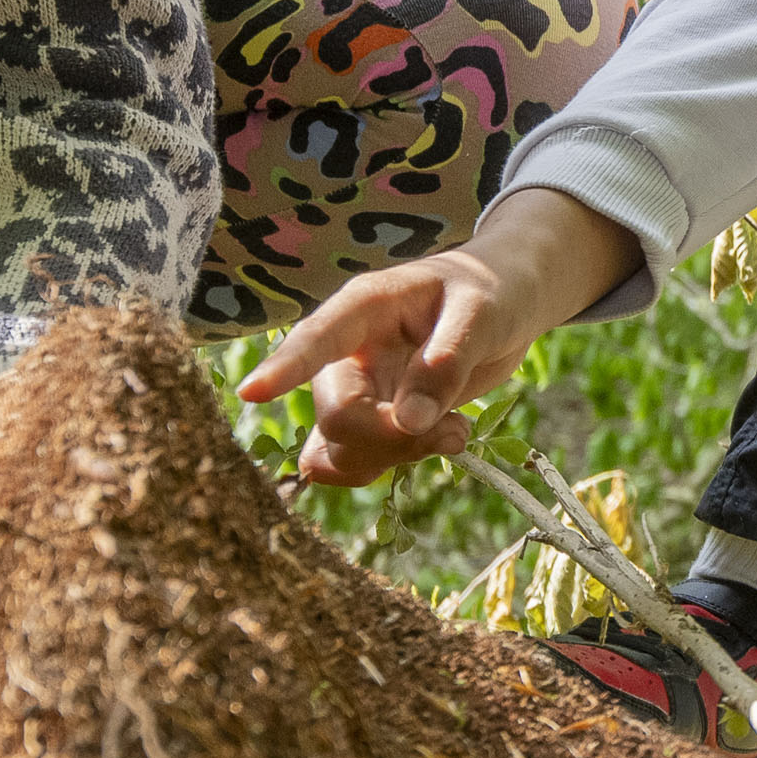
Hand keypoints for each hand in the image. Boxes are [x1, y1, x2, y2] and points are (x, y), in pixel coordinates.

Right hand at [239, 185, 642, 489]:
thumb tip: (408, 422)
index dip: (284, 367)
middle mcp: (346, 351)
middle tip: (453, 429)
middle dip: (393, 440)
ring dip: (398, 457)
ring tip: (454, 431)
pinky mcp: (369, 417)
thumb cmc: (491, 292)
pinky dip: (393, 465)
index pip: (317, 338)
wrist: (505, 301)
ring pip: (341, 449)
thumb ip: (446, 364)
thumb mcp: (480, 317)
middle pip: (338, 417)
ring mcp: (354, 388)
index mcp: (364, 307)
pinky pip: (352, 461)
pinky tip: (438, 442)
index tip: (251, 393)